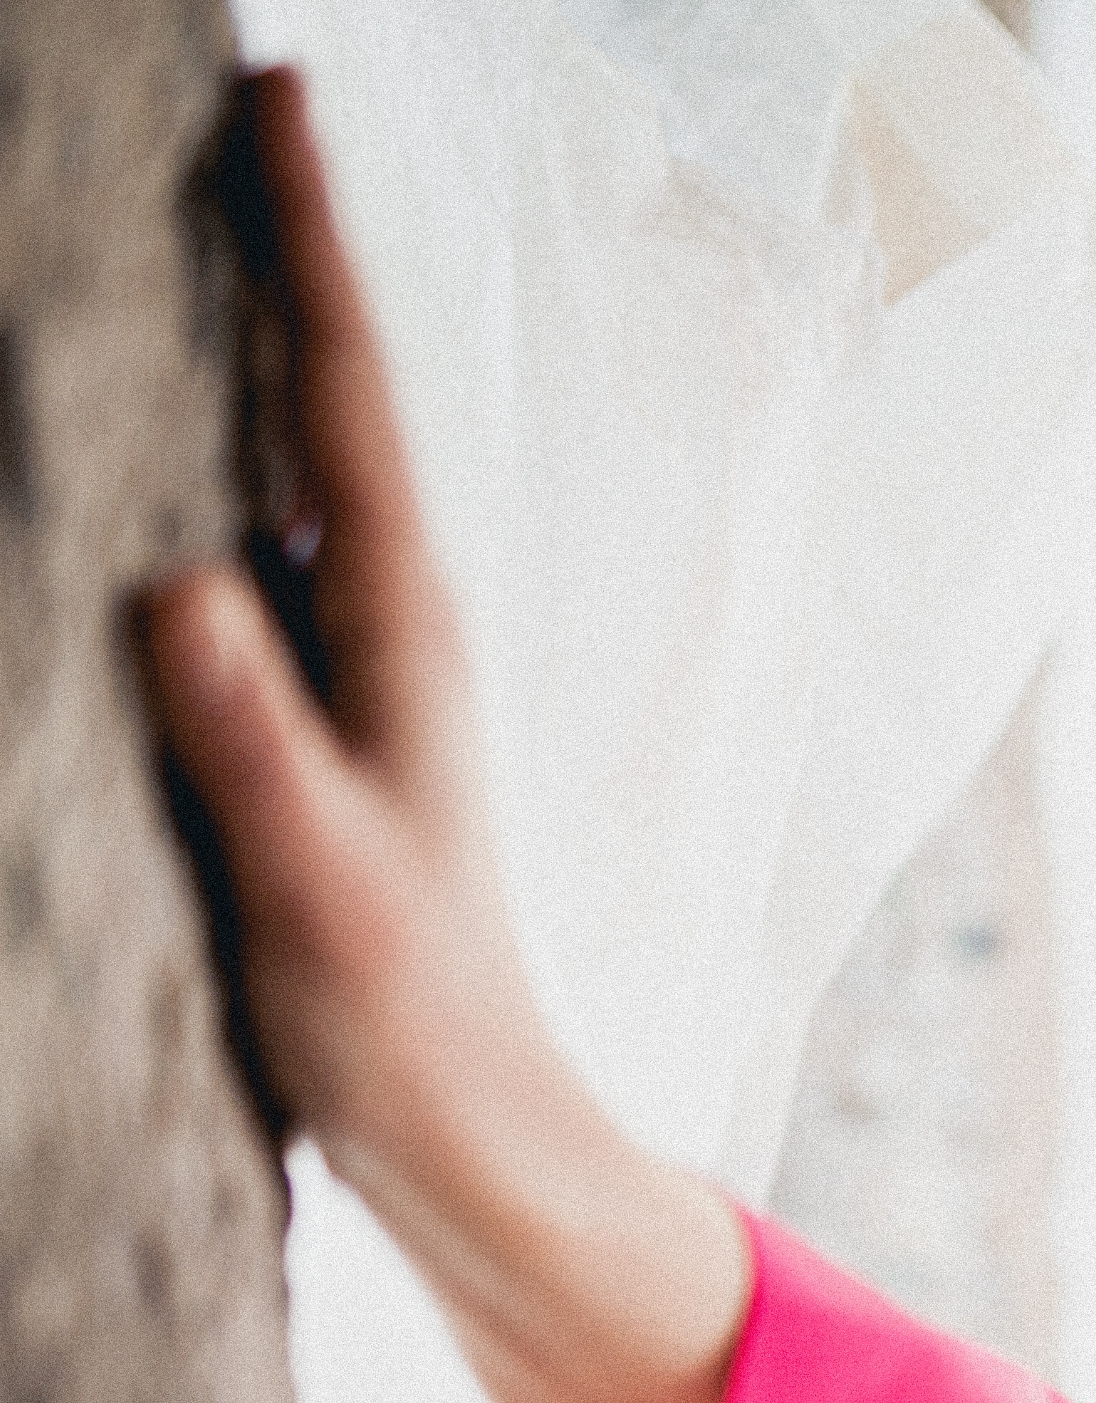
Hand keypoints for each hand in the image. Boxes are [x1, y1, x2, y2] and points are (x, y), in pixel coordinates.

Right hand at [140, 67, 750, 1402]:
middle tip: (230, 103)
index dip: (305, 240)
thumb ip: (253, 739)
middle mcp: (386, 626)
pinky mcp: (308, 729)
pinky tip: (158, 447)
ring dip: (242, 338)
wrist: (469, 1137)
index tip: (275, 95)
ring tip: (183, 215)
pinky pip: (251, 553)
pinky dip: (206, 465)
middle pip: (320, 394)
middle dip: (275, 244)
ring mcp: (349, 673)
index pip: (345, 395)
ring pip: (286, 462)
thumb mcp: (317, 880)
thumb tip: (186, 581)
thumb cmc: (404, 1024)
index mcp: (400, 633)